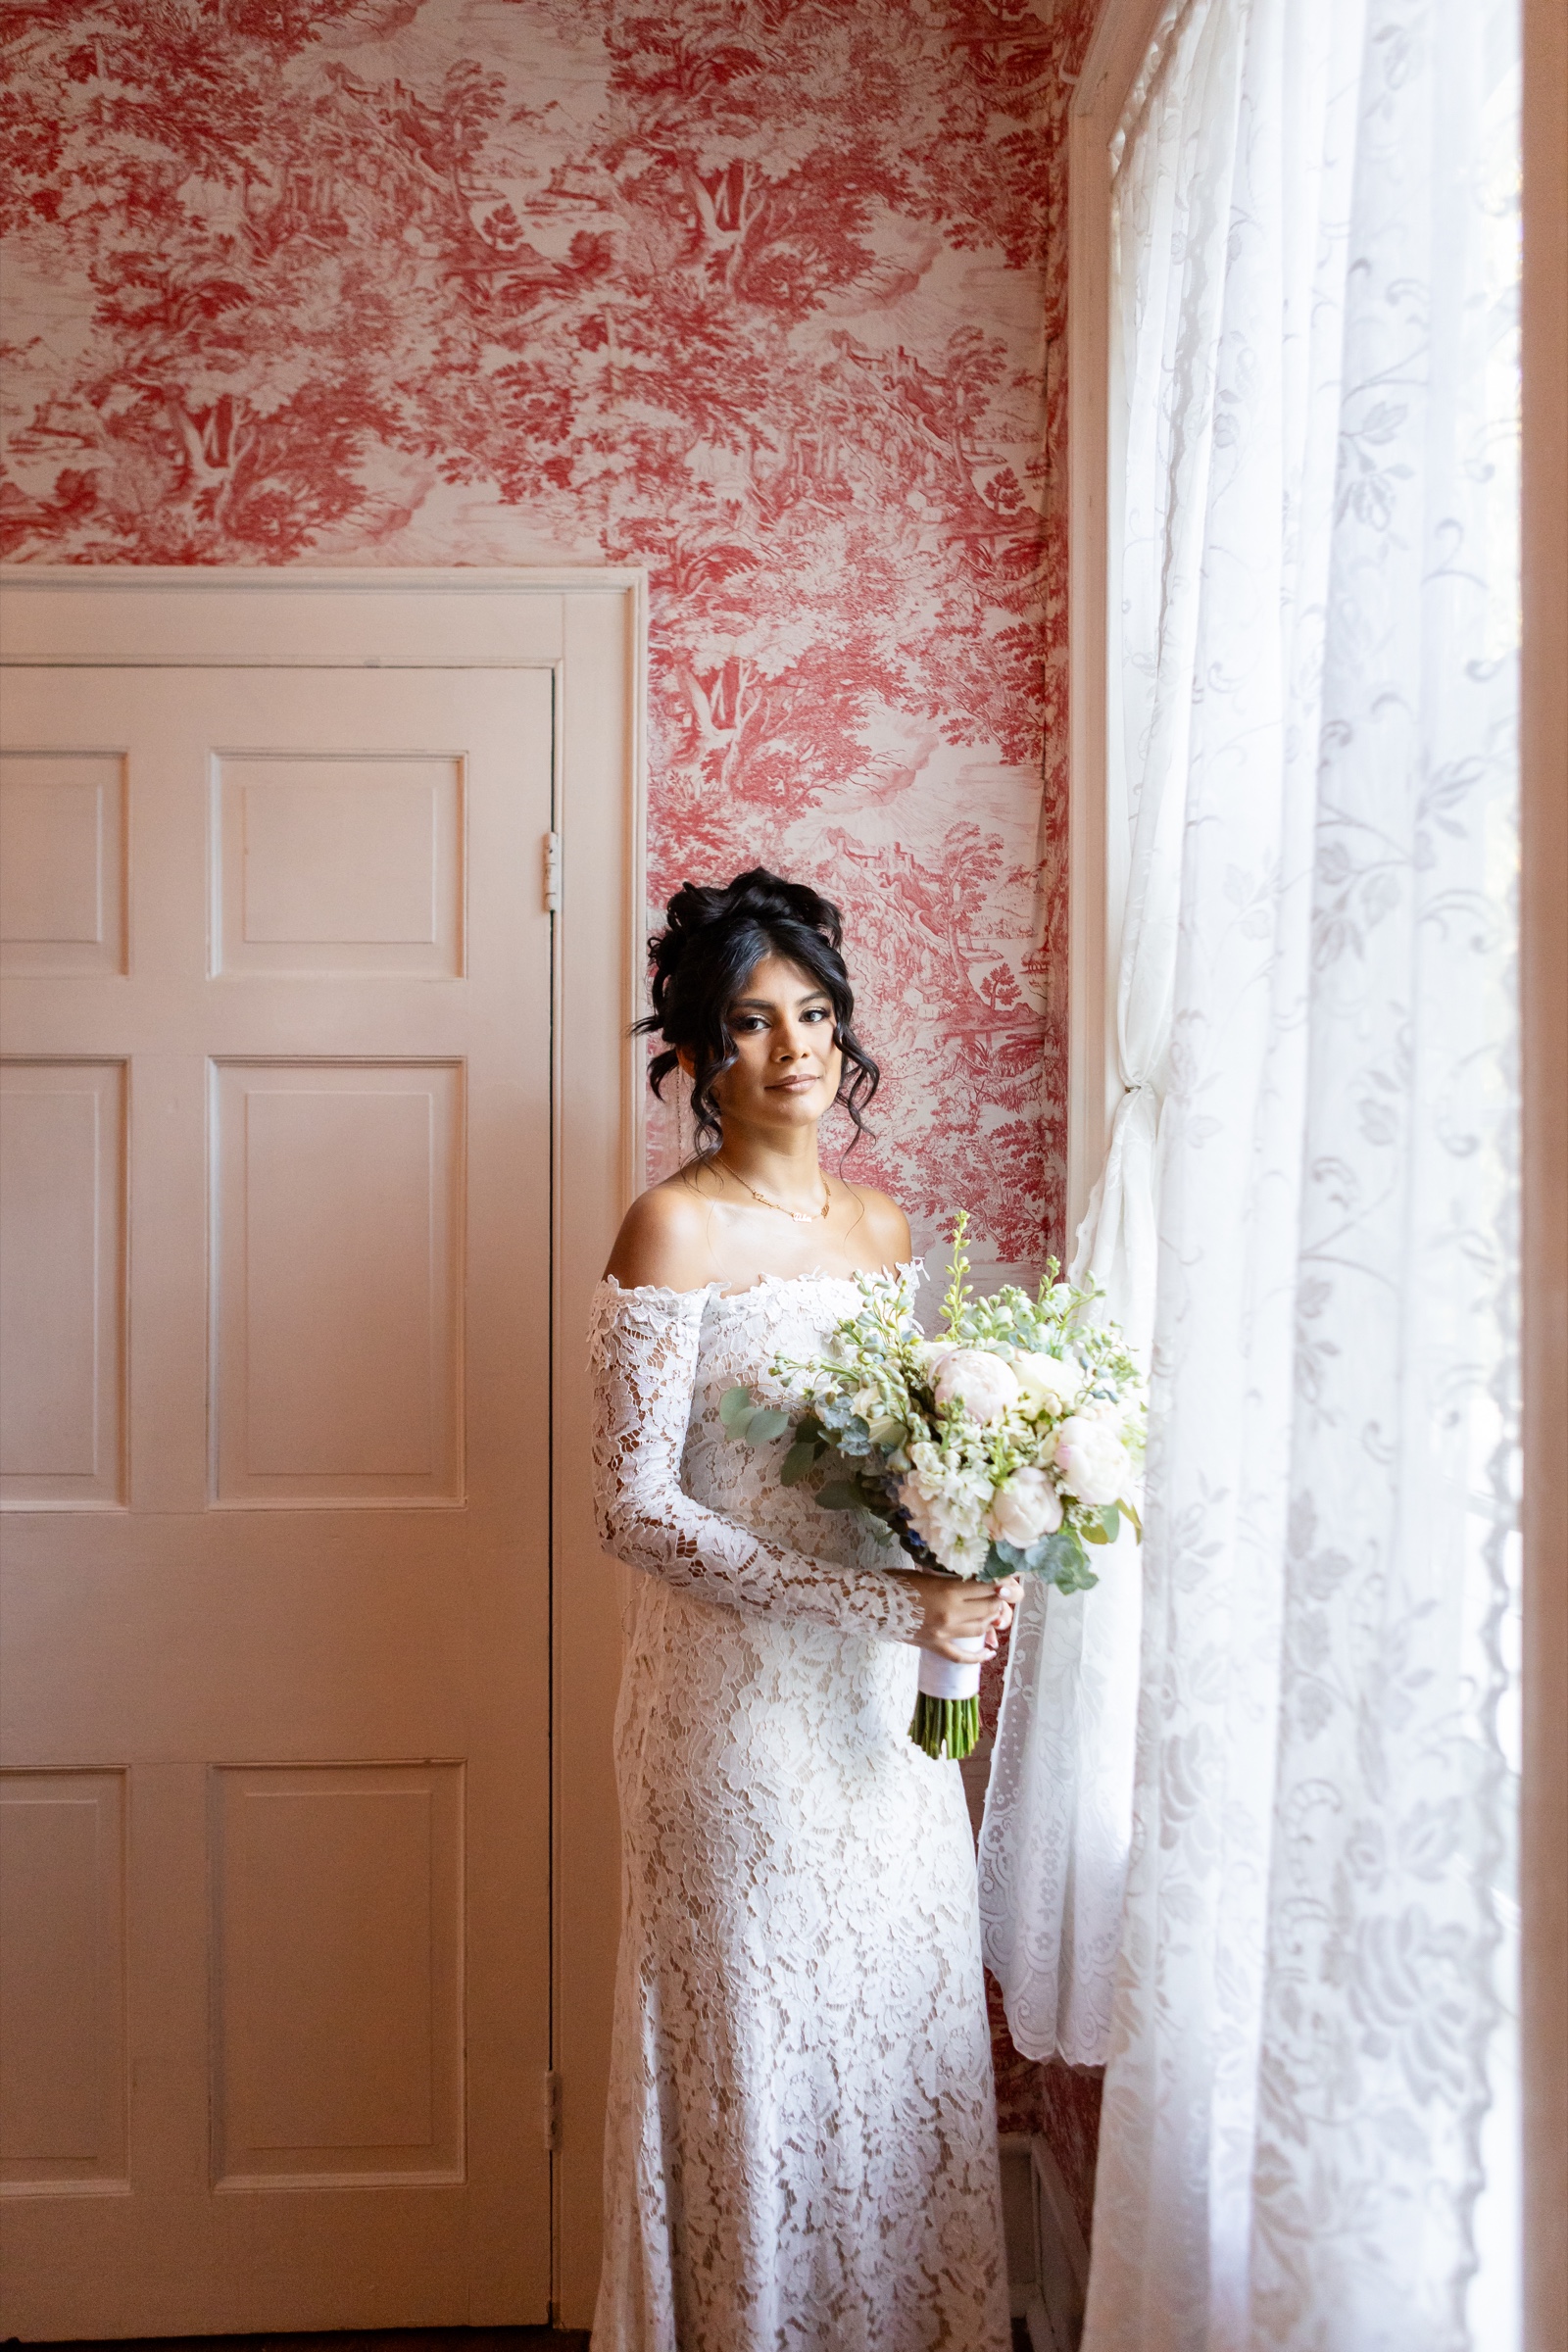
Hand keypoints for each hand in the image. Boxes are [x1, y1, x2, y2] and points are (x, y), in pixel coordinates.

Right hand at [892, 1572, 1021, 1661]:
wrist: (870, 1604)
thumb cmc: (896, 1582)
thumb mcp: (927, 1573)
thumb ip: (951, 1579)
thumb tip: (974, 1579)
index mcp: (949, 1591)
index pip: (987, 1587)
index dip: (1001, 1582)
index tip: (1008, 1578)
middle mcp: (951, 1614)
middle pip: (989, 1609)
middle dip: (998, 1600)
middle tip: (998, 1594)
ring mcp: (944, 1634)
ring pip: (980, 1629)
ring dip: (990, 1620)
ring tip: (991, 1612)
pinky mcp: (936, 1647)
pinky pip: (962, 1657)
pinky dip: (978, 1657)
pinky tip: (989, 1653)